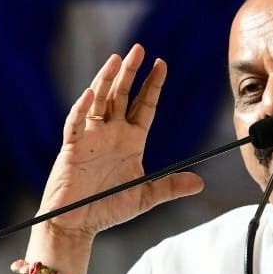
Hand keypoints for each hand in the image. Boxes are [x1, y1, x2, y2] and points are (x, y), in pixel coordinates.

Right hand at [37, 44, 203, 240]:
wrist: (78, 224)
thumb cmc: (107, 208)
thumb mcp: (144, 196)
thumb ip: (170, 187)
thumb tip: (200, 183)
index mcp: (131, 141)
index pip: (144, 106)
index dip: (153, 86)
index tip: (162, 64)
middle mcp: (111, 133)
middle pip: (122, 96)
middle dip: (131, 72)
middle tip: (140, 49)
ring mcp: (91, 137)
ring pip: (99, 101)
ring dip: (107, 80)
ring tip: (117, 59)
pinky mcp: (72, 147)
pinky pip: (76, 123)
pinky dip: (82, 108)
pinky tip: (91, 94)